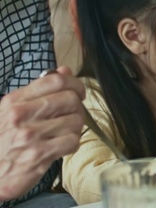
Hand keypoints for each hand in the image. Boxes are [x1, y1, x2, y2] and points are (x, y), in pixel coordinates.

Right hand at [0, 67, 84, 200]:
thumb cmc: (4, 141)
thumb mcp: (13, 111)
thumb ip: (40, 90)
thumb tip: (64, 71)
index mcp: (15, 101)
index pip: (56, 80)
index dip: (75, 84)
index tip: (78, 92)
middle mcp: (21, 115)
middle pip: (70, 99)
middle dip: (78, 107)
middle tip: (72, 116)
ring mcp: (30, 135)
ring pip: (75, 120)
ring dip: (75, 128)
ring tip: (63, 133)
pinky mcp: (39, 154)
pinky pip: (72, 141)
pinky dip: (72, 144)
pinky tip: (61, 146)